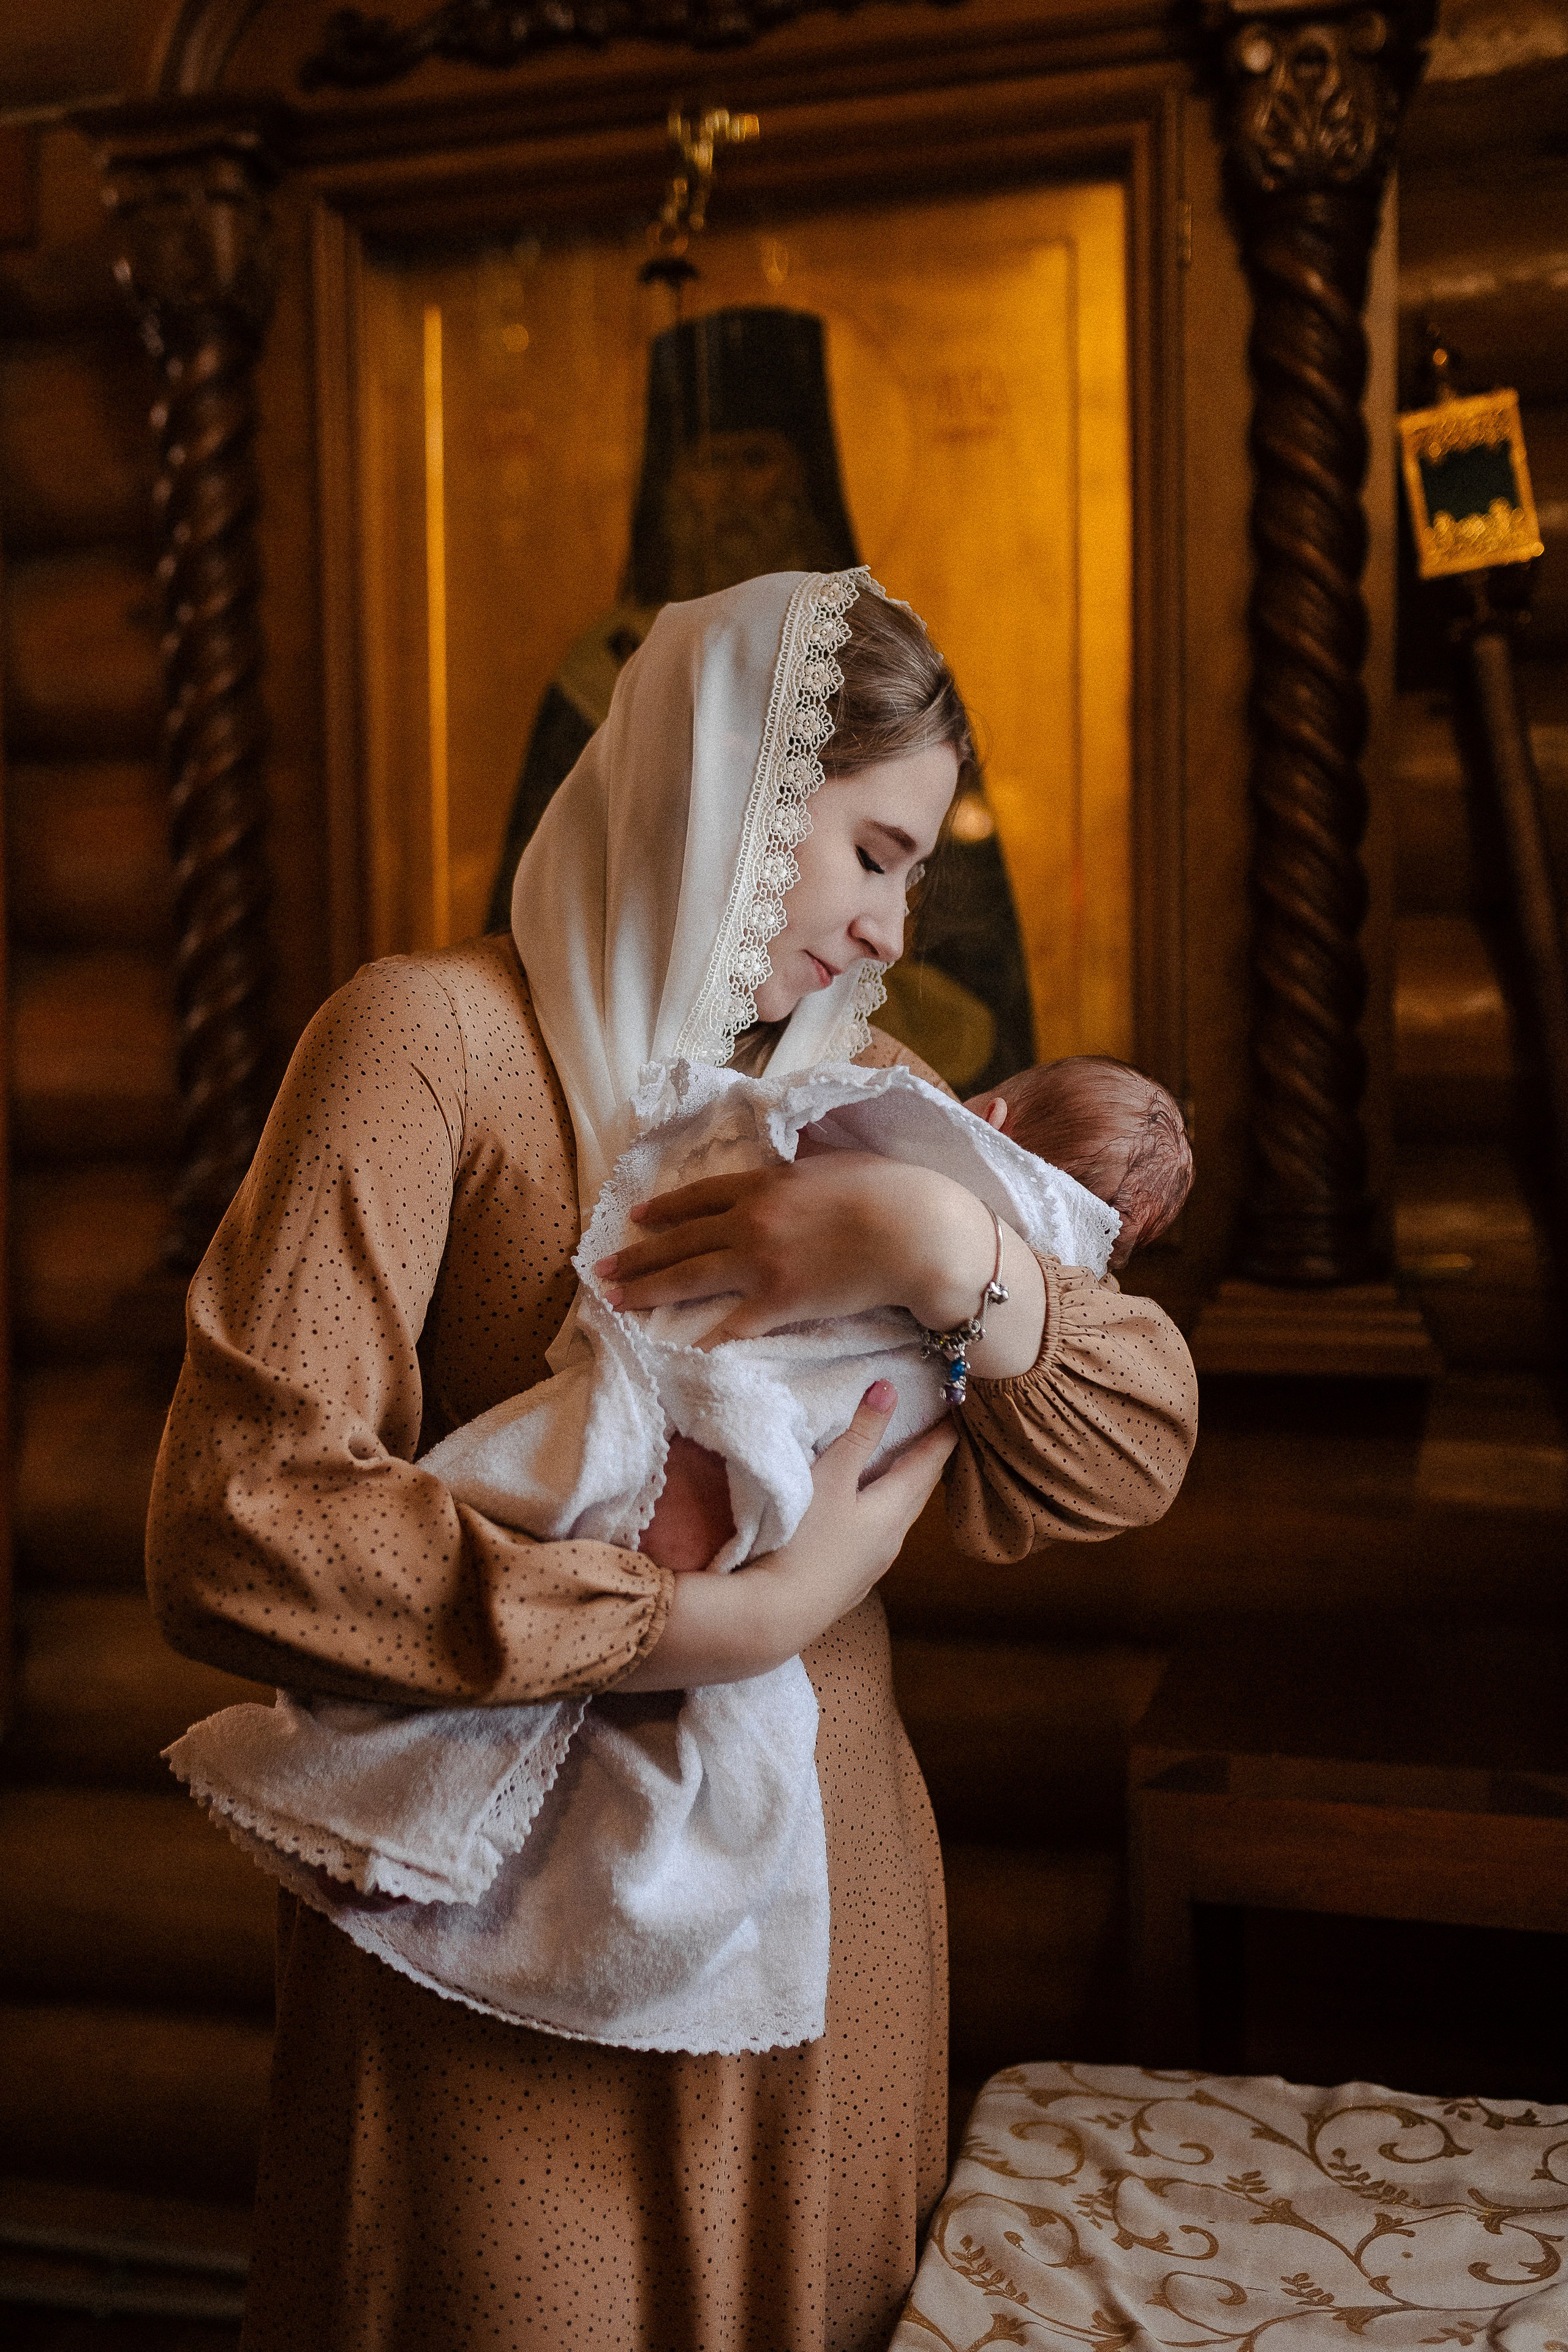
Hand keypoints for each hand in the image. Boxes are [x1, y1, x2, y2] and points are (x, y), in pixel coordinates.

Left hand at [597, 1150, 1046, 1375]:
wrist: (915, 1230)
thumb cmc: (887, 1189)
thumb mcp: (833, 1161)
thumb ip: (801, 1169)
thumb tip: (790, 1166)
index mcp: (764, 1183)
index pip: (699, 1198)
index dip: (663, 1209)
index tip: (636, 1216)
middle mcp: (750, 1222)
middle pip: (680, 1241)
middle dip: (637, 1256)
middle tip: (601, 1269)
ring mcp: (760, 1265)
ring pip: (689, 1279)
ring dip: (647, 1290)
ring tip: (614, 1300)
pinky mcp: (779, 1304)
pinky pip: (730, 1327)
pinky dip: (703, 1341)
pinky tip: (677, 1353)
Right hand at [614, 1382, 955, 1689]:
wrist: (775, 1617)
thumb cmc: (804, 1541)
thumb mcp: (831, 1478)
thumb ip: (859, 1434)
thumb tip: (888, 1388)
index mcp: (892, 1512)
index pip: (925, 1467)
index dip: (940, 1440)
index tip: (955, 1417)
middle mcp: (890, 1542)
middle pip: (916, 1495)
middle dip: (926, 1467)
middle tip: (935, 1442)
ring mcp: (870, 1567)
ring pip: (897, 1521)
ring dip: (903, 1494)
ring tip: (901, 1475)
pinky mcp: (847, 1584)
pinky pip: (876, 1541)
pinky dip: (879, 1518)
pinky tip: (864, 1520)